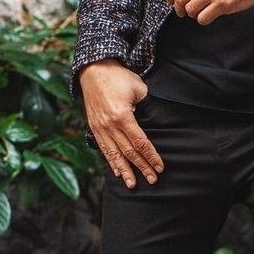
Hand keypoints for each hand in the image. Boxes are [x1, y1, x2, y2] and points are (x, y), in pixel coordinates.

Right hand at [80, 60, 164, 189]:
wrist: (94, 69)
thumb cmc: (119, 77)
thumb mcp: (138, 88)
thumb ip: (146, 107)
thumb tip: (153, 121)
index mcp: (122, 116)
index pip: (140, 142)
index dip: (151, 156)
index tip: (160, 167)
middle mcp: (109, 126)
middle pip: (128, 152)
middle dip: (141, 167)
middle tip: (152, 180)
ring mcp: (100, 127)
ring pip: (114, 154)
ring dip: (125, 170)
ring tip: (133, 184)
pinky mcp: (94, 127)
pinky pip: (103, 148)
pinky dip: (110, 161)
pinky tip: (117, 172)